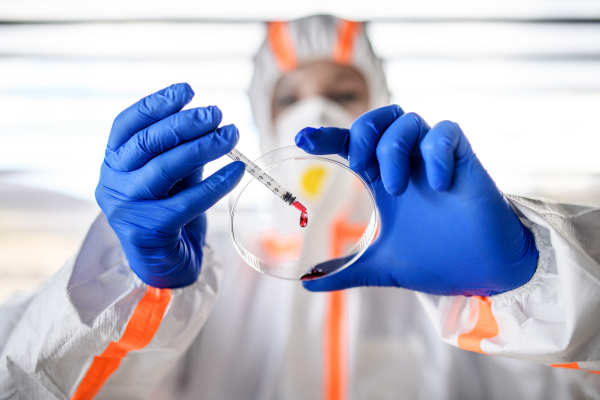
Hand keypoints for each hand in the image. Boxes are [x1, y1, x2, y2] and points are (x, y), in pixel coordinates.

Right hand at [96, 83, 243, 287]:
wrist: (164, 265)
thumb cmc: (169, 213)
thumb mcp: (172, 176)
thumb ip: (181, 150)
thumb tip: (209, 120)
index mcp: (113, 163)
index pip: (127, 125)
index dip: (157, 104)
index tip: (188, 90)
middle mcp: (112, 183)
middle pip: (147, 143)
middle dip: (185, 123)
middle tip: (217, 114)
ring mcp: (127, 208)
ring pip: (165, 168)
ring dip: (203, 147)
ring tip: (231, 134)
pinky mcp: (149, 230)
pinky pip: (188, 201)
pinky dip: (216, 183)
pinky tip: (237, 170)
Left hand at [295, 105, 537, 295]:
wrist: (482, 273)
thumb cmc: (436, 261)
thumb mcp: (381, 266)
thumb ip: (345, 271)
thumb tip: (307, 283)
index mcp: (385, 180)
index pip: (353, 145)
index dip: (328, 136)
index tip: (303, 139)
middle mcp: (409, 164)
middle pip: (381, 119)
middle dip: (363, 132)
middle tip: (359, 165)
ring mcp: (436, 160)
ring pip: (410, 120)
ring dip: (394, 147)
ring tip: (396, 187)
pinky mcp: (465, 161)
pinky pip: (449, 132)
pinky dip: (437, 152)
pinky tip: (438, 185)